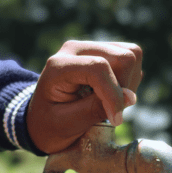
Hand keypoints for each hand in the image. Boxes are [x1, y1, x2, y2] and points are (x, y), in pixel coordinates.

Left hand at [27, 40, 142, 153]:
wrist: (41, 119)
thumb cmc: (50, 125)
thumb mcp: (67, 124)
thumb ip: (96, 109)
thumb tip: (130, 97)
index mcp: (59, 65)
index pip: (99, 68)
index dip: (113, 95)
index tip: (116, 120)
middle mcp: (75, 49)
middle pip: (122, 57)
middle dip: (124, 88)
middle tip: (112, 112)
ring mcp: (89, 47)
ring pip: (130, 55)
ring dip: (128, 84)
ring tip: (109, 103)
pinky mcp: (102, 51)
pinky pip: (129, 59)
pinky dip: (128, 80)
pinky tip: (111, 94)